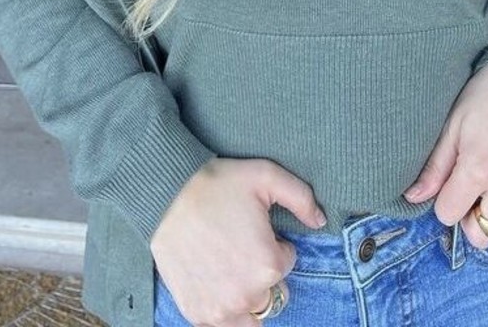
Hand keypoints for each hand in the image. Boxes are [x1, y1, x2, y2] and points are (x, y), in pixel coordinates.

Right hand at [150, 157, 325, 326]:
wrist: (167, 195)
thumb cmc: (217, 184)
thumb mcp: (266, 175)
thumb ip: (302, 198)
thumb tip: (320, 221)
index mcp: (269, 265)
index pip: (287, 262)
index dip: (273, 243)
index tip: (254, 229)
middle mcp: (248, 295)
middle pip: (272, 291)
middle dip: (262, 272)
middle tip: (239, 245)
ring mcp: (222, 310)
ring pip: (252, 314)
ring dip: (247, 296)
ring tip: (230, 266)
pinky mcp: (199, 314)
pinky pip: (225, 324)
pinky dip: (224, 307)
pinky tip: (214, 280)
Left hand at [402, 62, 487, 251]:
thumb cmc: (485, 98)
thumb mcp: (452, 126)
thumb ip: (434, 167)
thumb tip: (412, 197)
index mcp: (477, 169)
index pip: (448, 214)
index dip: (444, 201)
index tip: (449, 184)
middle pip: (479, 235)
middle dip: (468, 217)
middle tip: (470, 190)